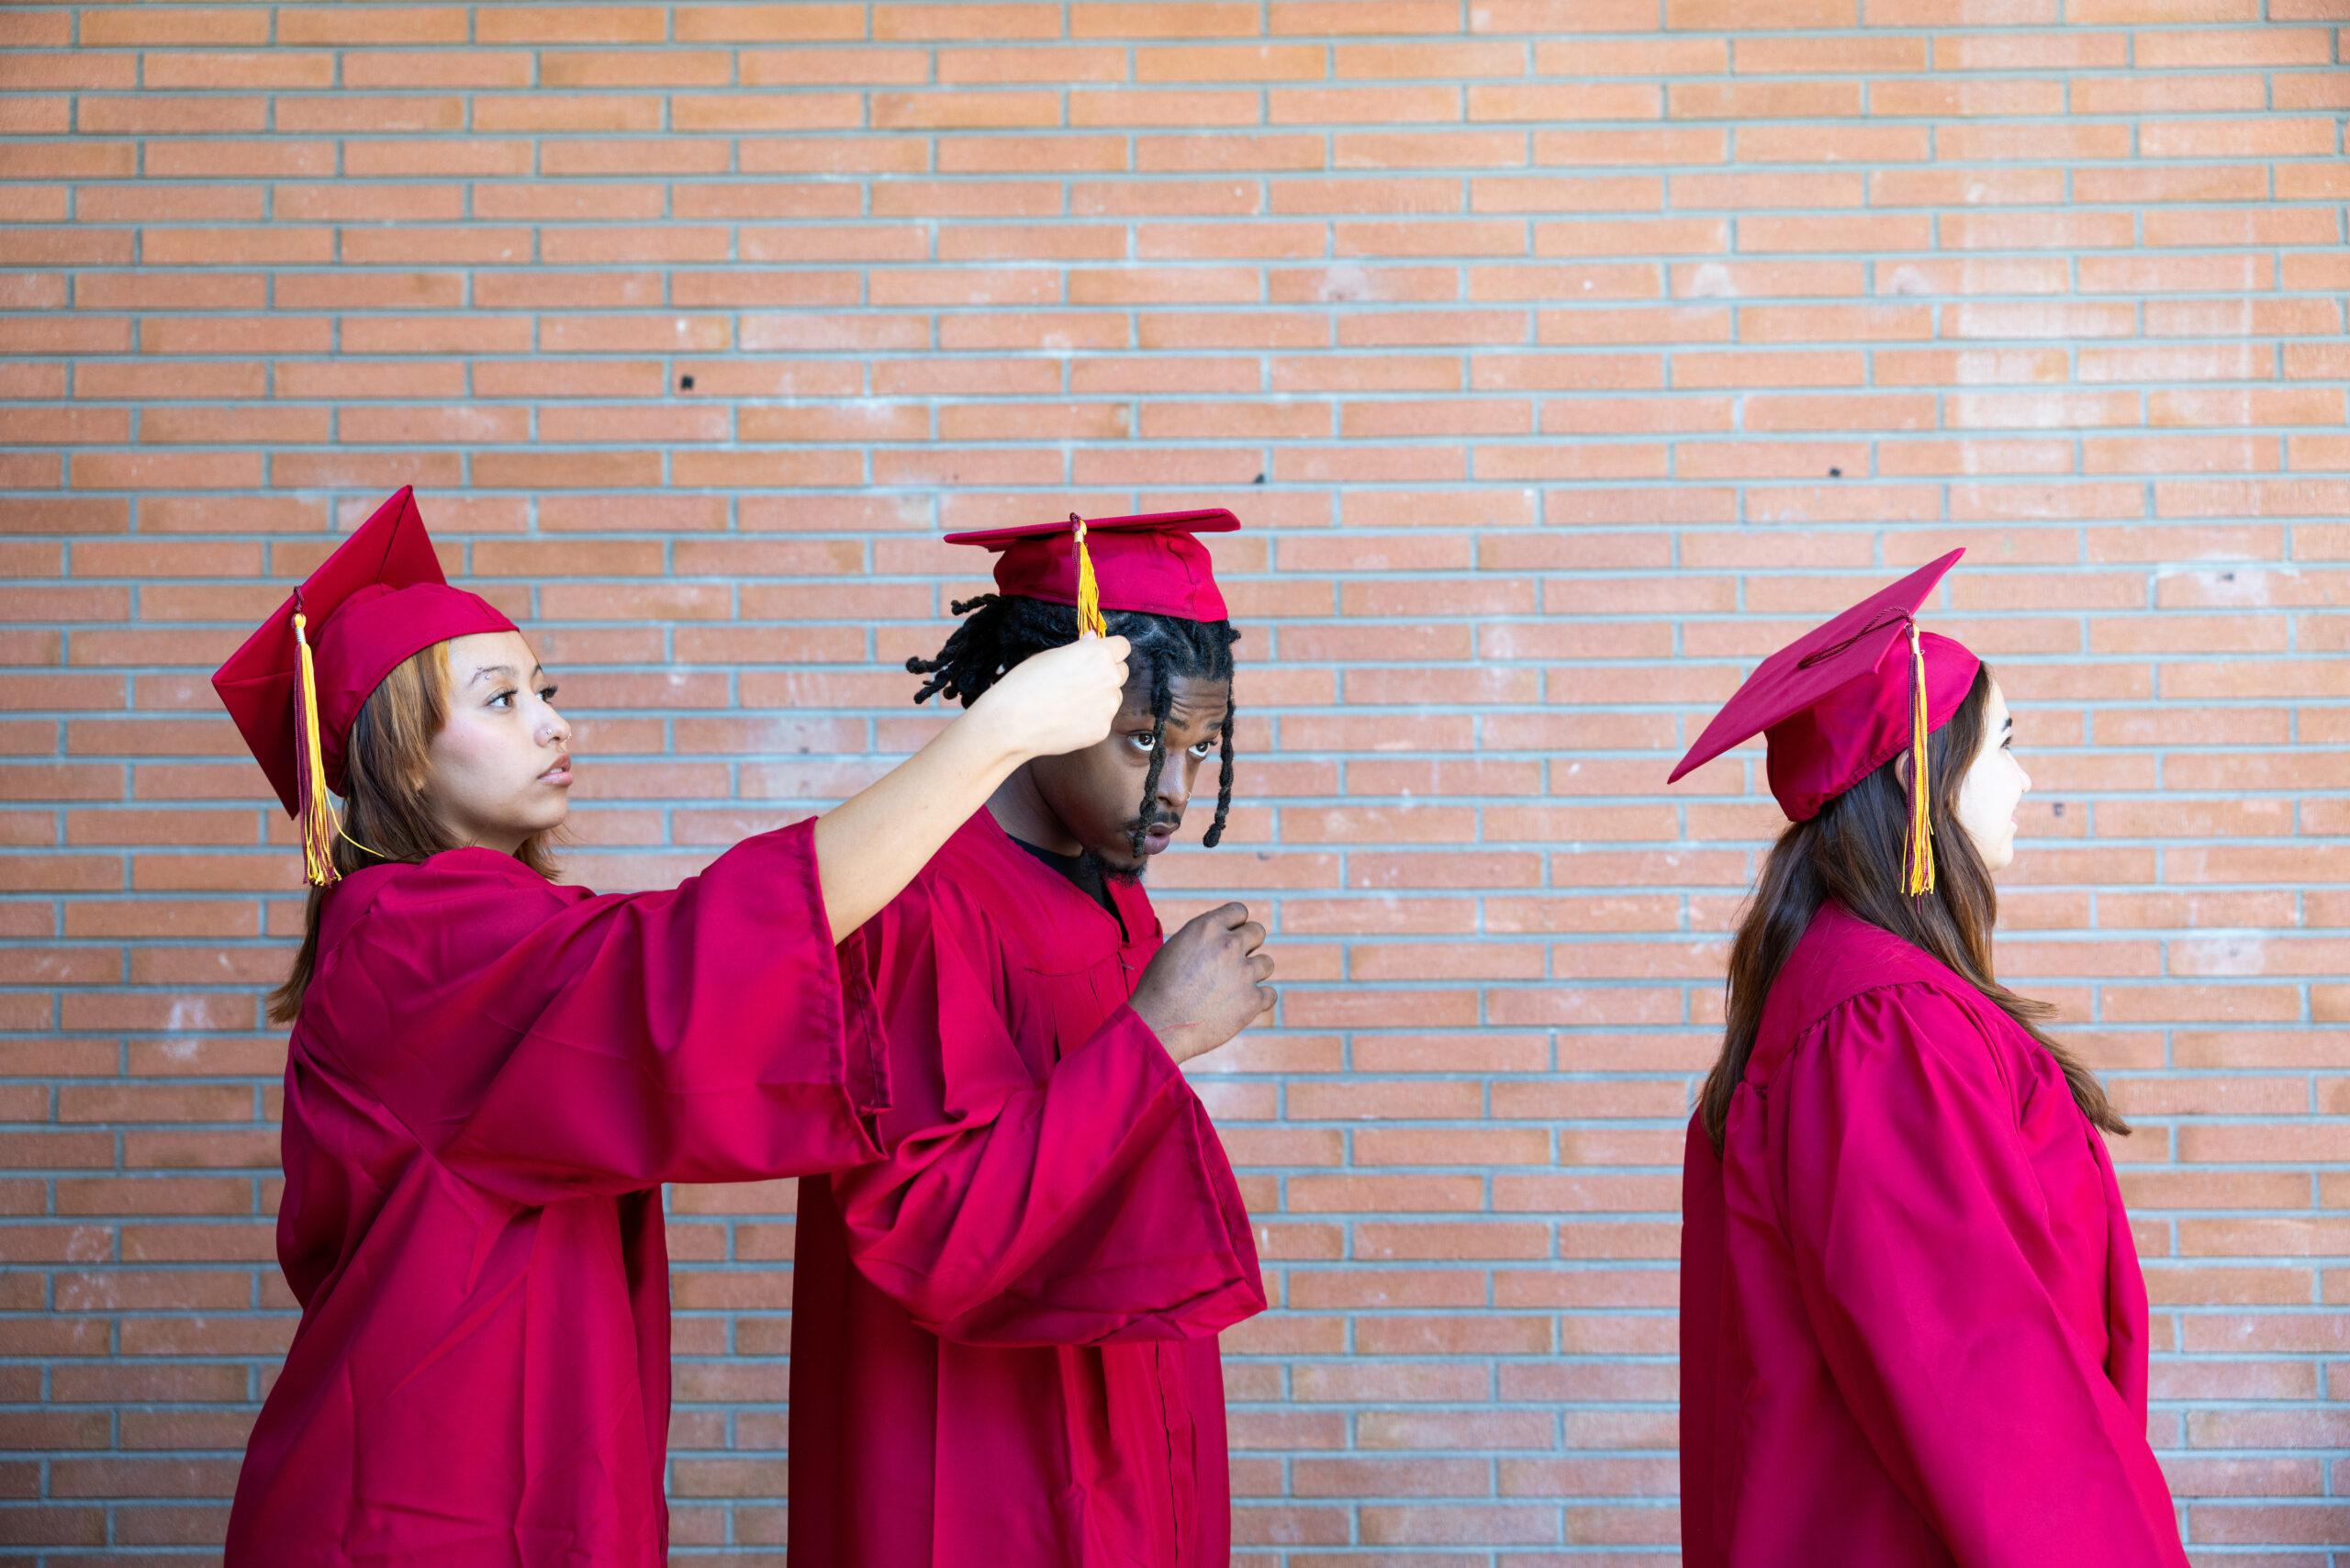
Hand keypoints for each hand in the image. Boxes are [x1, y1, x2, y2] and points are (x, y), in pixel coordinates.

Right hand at [968, 635, 1130, 762]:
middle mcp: (1110, 679)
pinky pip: (1103, 719)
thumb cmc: (1025, 683)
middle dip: (1107, 673)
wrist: (1012, 722)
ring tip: (1070, 703)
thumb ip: (1080, 648)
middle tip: (1082, 680)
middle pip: (1122, 672)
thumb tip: (1094, 639)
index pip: (1123, 646)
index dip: (1111, 650)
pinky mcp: (1103, 729)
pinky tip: (1067, 720)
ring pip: (1114, 697)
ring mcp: (1108, 707)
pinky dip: (1091, 719)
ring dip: (1100, 697)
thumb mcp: (1050, 655)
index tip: (1099, 656)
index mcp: (1098, 654)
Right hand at [1128, 902, 1275, 1065]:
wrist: (1158, 1025)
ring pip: (1267, 963)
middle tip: (1231, 964)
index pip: (1239, 911)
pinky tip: (1240, 1006)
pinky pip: (1270, 994)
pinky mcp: (1252, 1000)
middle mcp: (1229, 945)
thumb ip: (1202, 940)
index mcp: (1207, 927)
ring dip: (1253, 973)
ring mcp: (1243, 973)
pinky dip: (1258, 1001)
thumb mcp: (1174, 949)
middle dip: (1248, 945)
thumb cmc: (1157, 989)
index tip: (1228, 939)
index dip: (1235, 925)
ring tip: (1232, 988)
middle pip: (1258, 932)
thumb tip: (1219, 940)